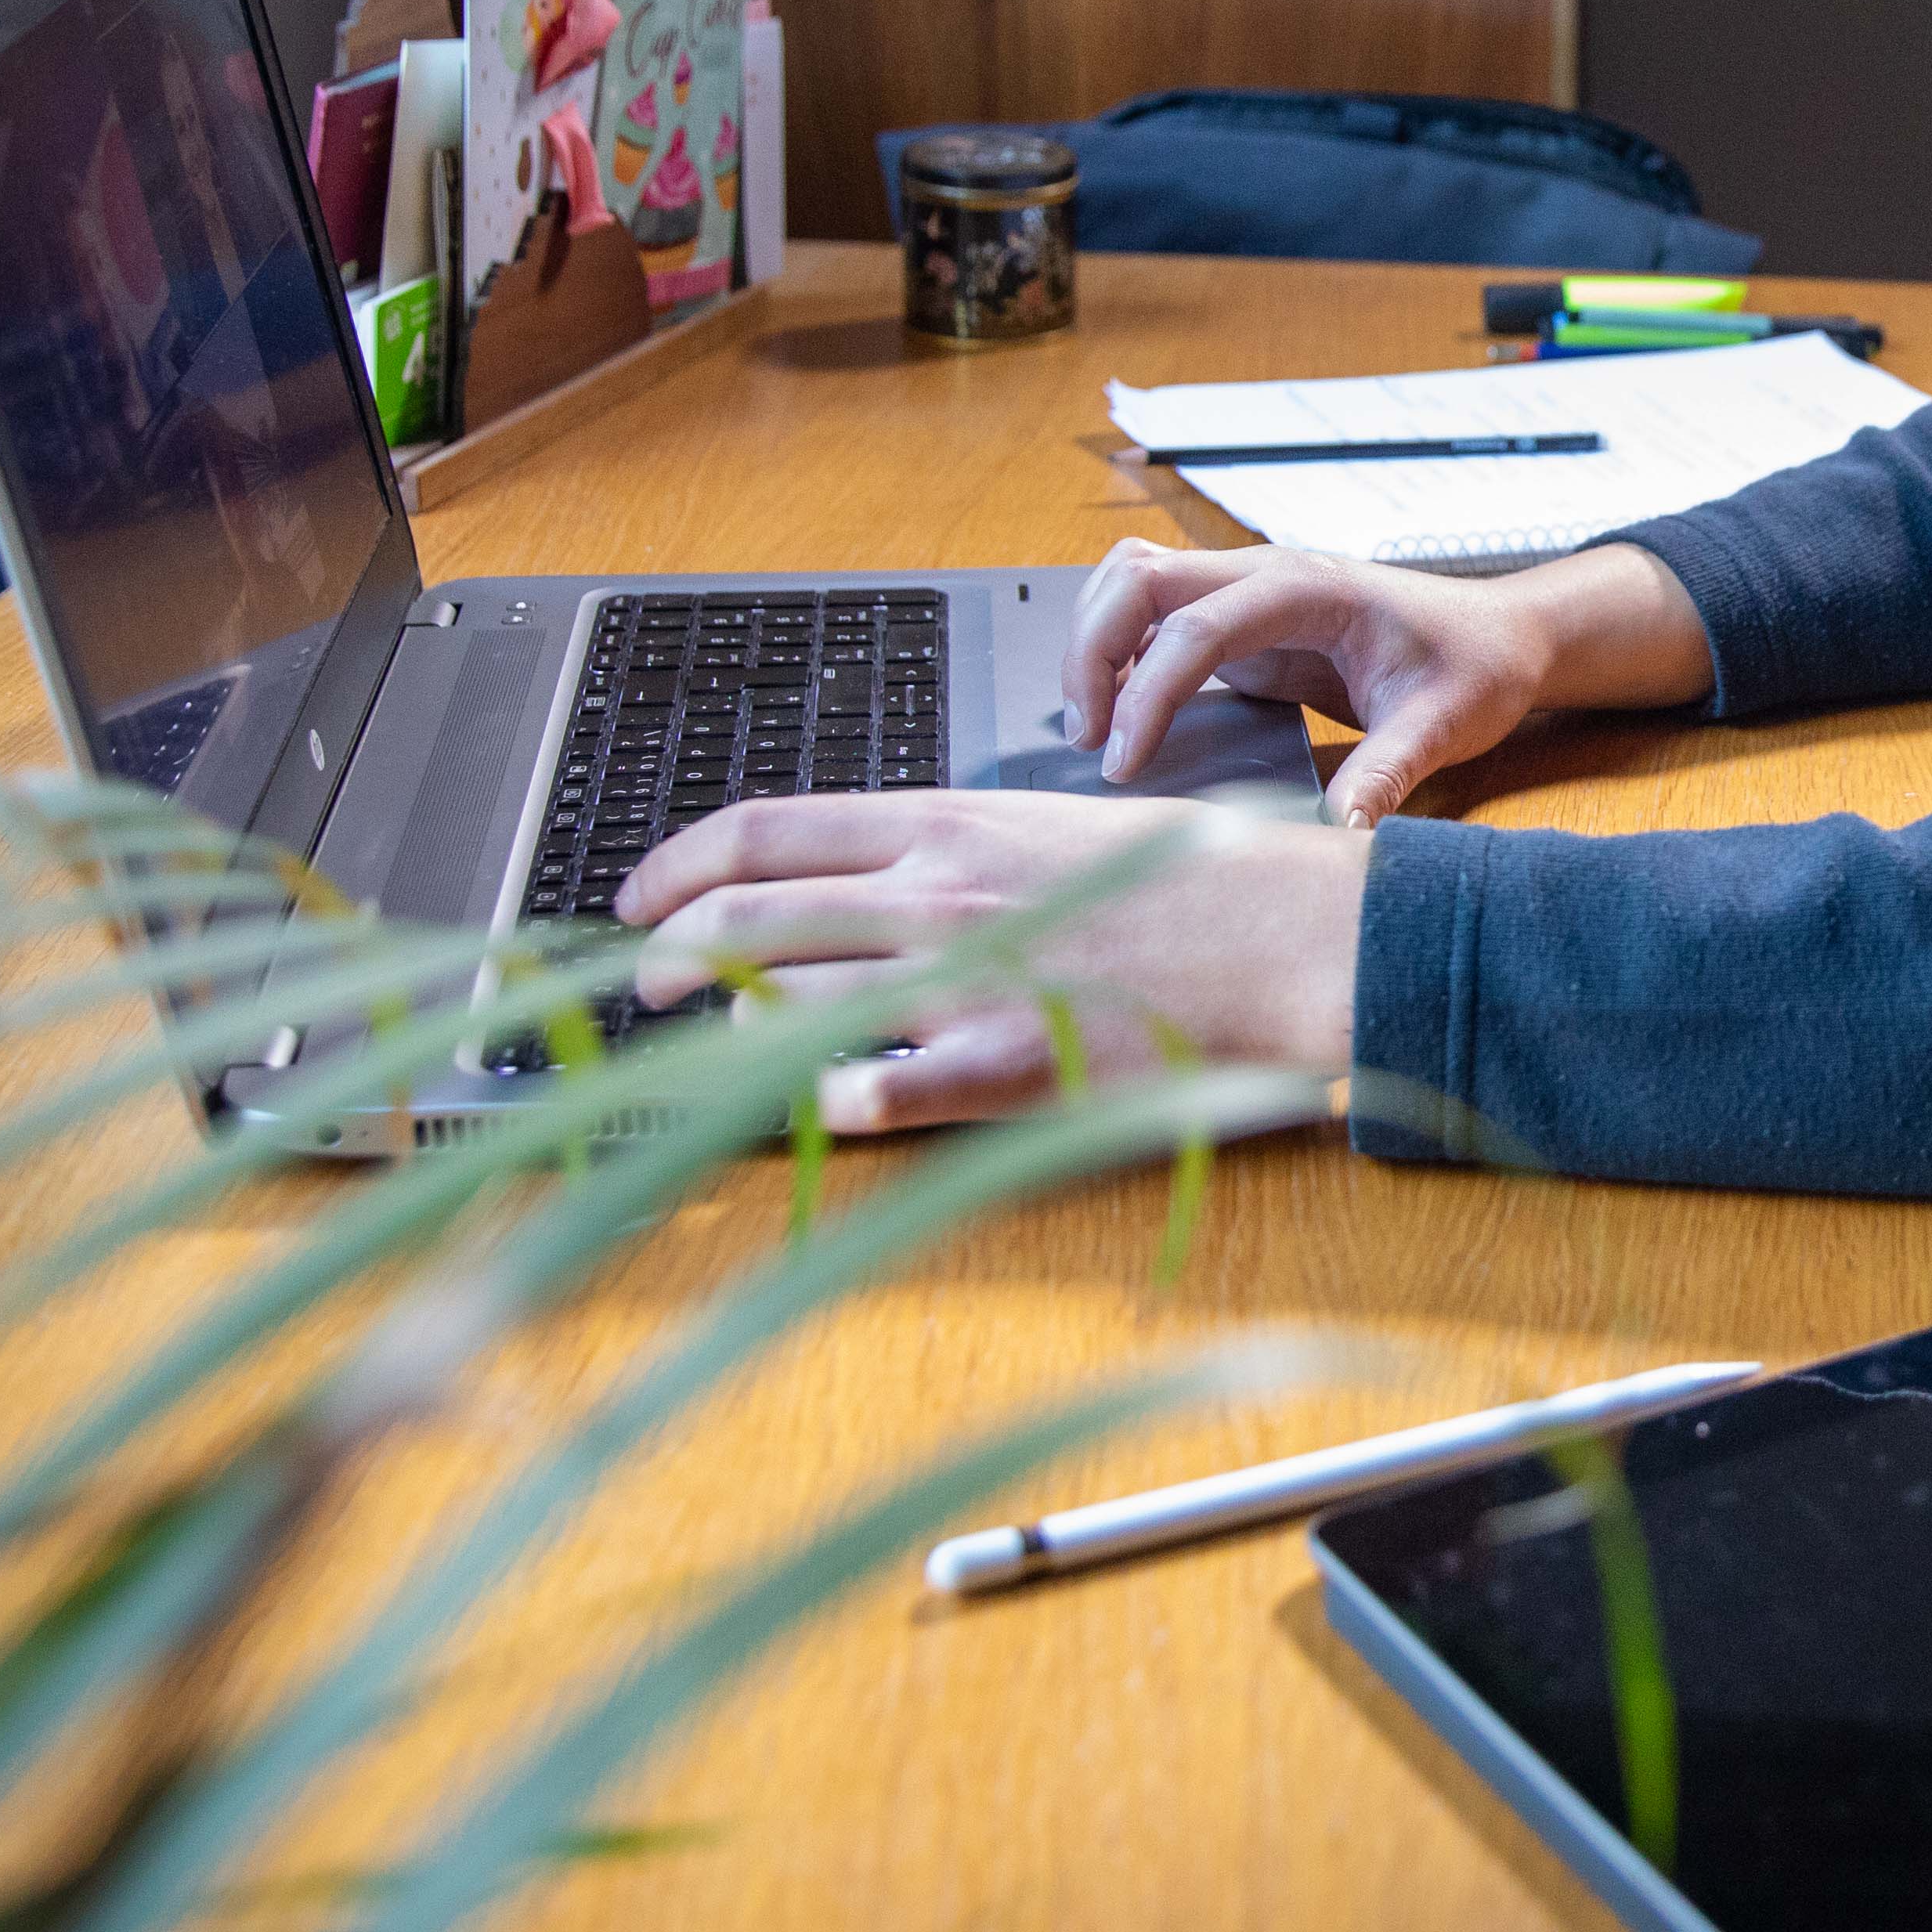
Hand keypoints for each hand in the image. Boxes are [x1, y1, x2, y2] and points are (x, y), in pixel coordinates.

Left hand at [616, 790, 1368, 1133]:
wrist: (1293, 936)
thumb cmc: (1197, 882)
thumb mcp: (1057, 829)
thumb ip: (957, 851)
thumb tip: (873, 878)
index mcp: (948, 823)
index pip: (766, 829)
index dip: (678, 863)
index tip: (638, 896)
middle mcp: (937, 894)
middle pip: (747, 915)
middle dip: (667, 952)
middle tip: (644, 981)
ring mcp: (965, 981)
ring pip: (786, 1001)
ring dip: (726, 1028)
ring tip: (705, 1045)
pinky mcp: (1002, 1067)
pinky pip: (870, 1095)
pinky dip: (817, 1105)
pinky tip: (806, 1109)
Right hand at [1065, 538, 1715, 828]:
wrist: (1500, 637)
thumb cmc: (1476, 668)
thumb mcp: (1443, 724)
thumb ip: (1388, 771)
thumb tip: (1338, 831)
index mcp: (1311, 589)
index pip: (1197, 626)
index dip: (1148, 693)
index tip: (1124, 764)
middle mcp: (1267, 572)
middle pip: (1138, 577)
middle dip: (1094, 651)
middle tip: (1089, 740)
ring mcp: (1249, 589)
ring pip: (1133, 577)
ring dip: (1097, 640)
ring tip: (1094, 727)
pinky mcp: (1242, 619)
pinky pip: (1154, 610)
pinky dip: (1119, 649)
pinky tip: (1122, 713)